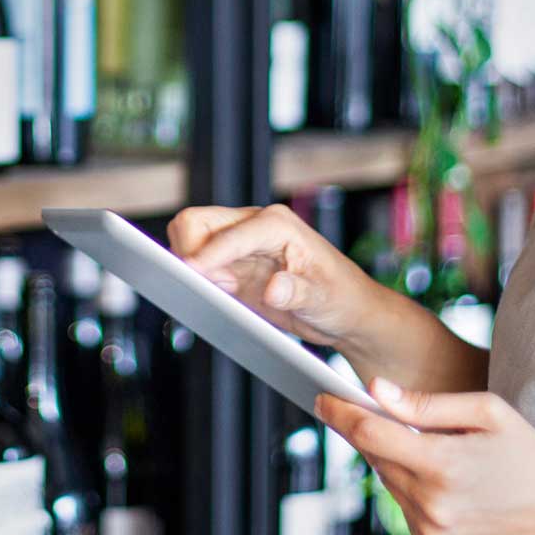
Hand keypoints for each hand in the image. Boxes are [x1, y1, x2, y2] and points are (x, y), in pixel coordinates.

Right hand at [168, 204, 382, 350]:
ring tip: (217, 294)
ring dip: (190, 267)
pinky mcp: (232, 267)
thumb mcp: (325, 299)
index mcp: (277, 224)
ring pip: (190, 240)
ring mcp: (240, 246)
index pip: (229, 233)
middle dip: (188, 252)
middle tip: (204, 286)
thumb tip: (274, 288)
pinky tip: (214, 298)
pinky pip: (198, 265)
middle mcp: (254, 227)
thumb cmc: (343, 297)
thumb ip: (298, 292)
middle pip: (196, 223)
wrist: (345, 311)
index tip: (190, 273)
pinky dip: (194, 280)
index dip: (208, 254)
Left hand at [316, 378, 534, 534]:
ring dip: (393, 459)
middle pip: (374, 456)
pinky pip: (403, 506)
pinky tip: (439, 476)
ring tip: (425, 445)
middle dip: (368, 430)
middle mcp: (431, 504)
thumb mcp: (486, 411)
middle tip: (367, 406)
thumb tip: (375, 390)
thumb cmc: (528, 452)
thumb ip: (426, 403)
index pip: (369, 433)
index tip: (320, 396)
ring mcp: (431, 531)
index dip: (340, 412)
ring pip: (387, 481)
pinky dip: (409, 486)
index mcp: (441, 465)